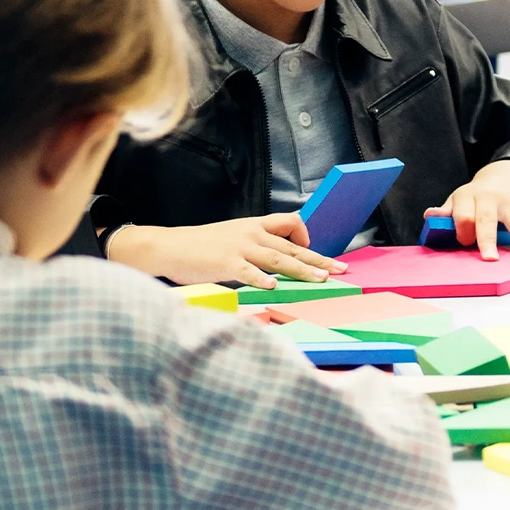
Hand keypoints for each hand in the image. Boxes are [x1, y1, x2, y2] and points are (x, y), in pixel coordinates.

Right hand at [106, 215, 347, 290]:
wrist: (168, 247)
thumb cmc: (198, 247)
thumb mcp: (230, 238)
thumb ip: (252, 247)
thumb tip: (273, 264)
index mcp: (253, 225)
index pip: (290, 222)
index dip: (305, 236)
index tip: (311, 251)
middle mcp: (250, 234)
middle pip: (293, 245)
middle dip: (319, 258)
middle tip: (340, 269)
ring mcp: (239, 248)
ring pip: (279, 259)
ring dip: (302, 270)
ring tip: (321, 280)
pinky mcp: (225, 263)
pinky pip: (249, 272)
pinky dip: (262, 279)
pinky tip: (274, 287)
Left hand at [423, 159, 509, 260]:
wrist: (504, 175)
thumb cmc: (475, 195)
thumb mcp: (458, 199)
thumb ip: (446, 211)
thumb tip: (429, 216)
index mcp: (469, 196)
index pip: (463, 215)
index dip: (463, 231)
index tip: (465, 243)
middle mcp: (491, 199)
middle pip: (488, 220)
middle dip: (488, 239)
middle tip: (490, 259)